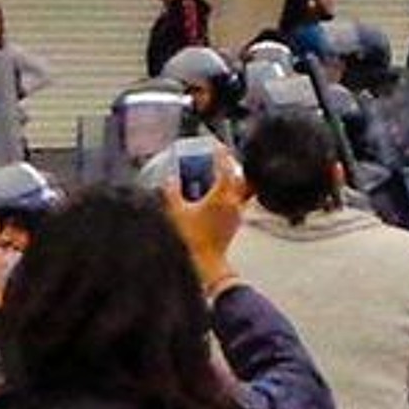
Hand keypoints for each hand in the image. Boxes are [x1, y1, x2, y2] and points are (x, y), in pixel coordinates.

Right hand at [162, 155, 248, 292]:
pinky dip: (228, 194)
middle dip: (229, 166)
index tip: (217, 146)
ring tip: (216, 175)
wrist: (206, 262)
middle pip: (238, 178)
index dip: (222, 156)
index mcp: (222, 197)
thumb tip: (169, 179)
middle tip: (218, 159)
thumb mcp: (176, 211)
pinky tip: (214, 195)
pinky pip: (236, 202)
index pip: (226, 169)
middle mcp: (234, 203)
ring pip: (239, 190)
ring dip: (230, 181)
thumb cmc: (192, 238)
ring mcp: (237, 214)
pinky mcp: (235, 223)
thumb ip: (171, 192)